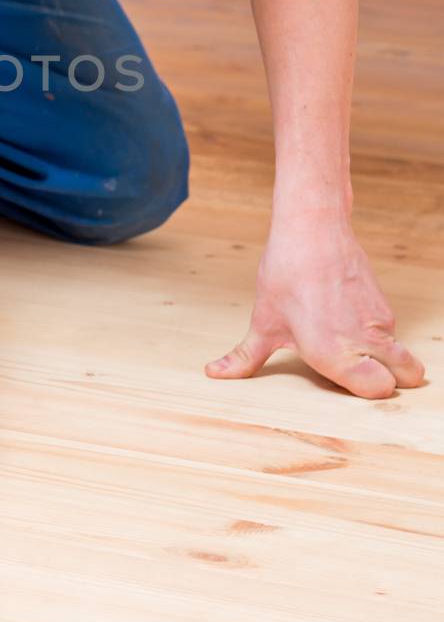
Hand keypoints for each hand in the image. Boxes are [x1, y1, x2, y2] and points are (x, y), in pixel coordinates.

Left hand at [206, 215, 425, 396]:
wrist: (312, 229)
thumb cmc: (286, 274)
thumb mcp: (263, 322)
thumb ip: (245, 358)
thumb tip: (215, 374)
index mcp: (333, 354)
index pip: (378, 391)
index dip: (366, 390)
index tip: (344, 379)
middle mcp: (363, 342)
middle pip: (404, 378)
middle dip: (389, 379)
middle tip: (359, 367)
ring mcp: (380, 322)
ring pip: (400, 354)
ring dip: (383, 356)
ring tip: (348, 341)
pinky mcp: (384, 305)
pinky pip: (391, 332)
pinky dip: (376, 335)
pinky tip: (346, 319)